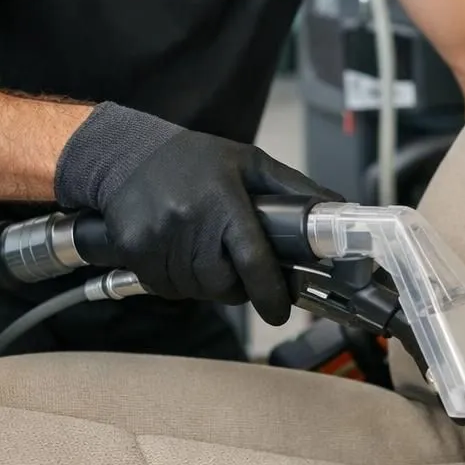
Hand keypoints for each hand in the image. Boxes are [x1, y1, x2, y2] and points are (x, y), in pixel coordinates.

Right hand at [55, 103, 340, 324]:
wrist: (127, 153)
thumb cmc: (194, 159)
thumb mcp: (248, 162)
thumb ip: (293, 188)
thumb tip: (336, 207)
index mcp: (223, 200)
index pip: (252, 260)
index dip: (269, 294)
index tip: (279, 311)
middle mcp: (188, 220)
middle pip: (222, 284)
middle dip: (237, 287)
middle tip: (239, 271)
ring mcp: (157, 238)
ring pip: (195, 290)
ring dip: (207, 285)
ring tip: (207, 256)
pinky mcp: (134, 250)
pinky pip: (166, 287)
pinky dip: (179, 282)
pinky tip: (180, 256)